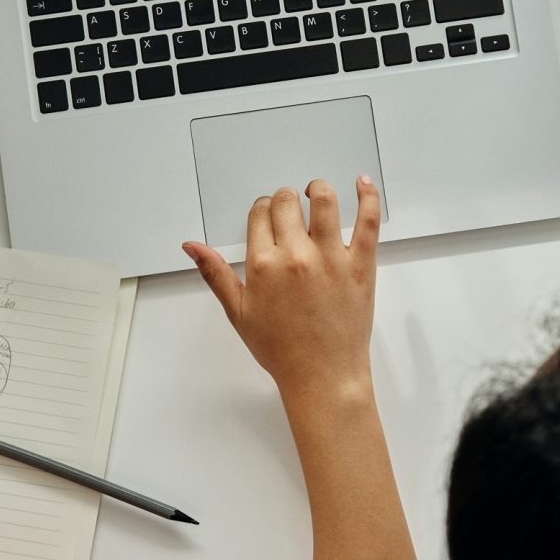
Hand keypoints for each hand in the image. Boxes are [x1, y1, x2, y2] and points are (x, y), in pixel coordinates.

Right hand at [183, 177, 379, 406]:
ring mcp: (331, 258)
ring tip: (317, 193)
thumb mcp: (238, 312)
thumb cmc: (281, 349)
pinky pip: (368, 222)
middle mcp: (295, 255)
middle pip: (287, 202)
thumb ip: (214, 273)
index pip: (260, 213)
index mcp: (263, 265)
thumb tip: (191, 245)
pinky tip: (362, 183)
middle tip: (290, 211)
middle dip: (285, 200)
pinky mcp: (361, 265)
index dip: (262, 209)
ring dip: (318, 189)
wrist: (323, 377)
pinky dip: (367, 196)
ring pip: (324, 201)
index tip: (267, 216)